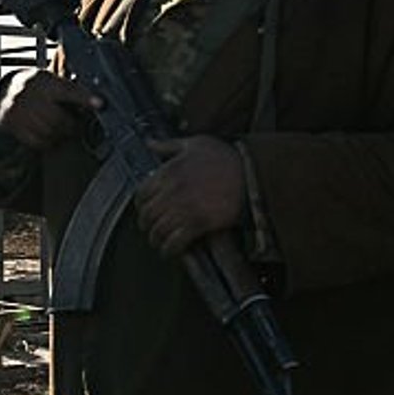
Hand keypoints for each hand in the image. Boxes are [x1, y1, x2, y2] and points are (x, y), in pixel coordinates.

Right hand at [0, 69, 98, 150]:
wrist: (8, 92)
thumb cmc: (39, 88)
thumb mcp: (52, 81)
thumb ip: (70, 90)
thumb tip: (97, 102)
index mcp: (44, 80)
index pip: (68, 90)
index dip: (84, 97)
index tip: (100, 104)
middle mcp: (29, 94)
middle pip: (59, 118)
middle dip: (72, 124)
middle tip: (75, 123)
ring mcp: (19, 110)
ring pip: (50, 132)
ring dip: (60, 134)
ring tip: (60, 127)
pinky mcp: (12, 124)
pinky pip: (37, 141)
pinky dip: (47, 141)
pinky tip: (47, 133)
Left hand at [134, 135, 246, 256]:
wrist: (253, 174)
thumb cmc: (226, 158)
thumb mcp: (195, 143)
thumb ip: (169, 145)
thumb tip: (150, 143)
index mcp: (168, 171)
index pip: (141, 193)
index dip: (141, 204)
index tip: (144, 208)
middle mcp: (172, 191)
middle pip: (147, 214)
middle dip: (146, 223)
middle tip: (149, 228)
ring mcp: (184, 208)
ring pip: (158, 229)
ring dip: (155, 238)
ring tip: (158, 241)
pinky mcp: (199, 223)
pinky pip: (176, 241)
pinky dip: (169, 248)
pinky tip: (169, 250)